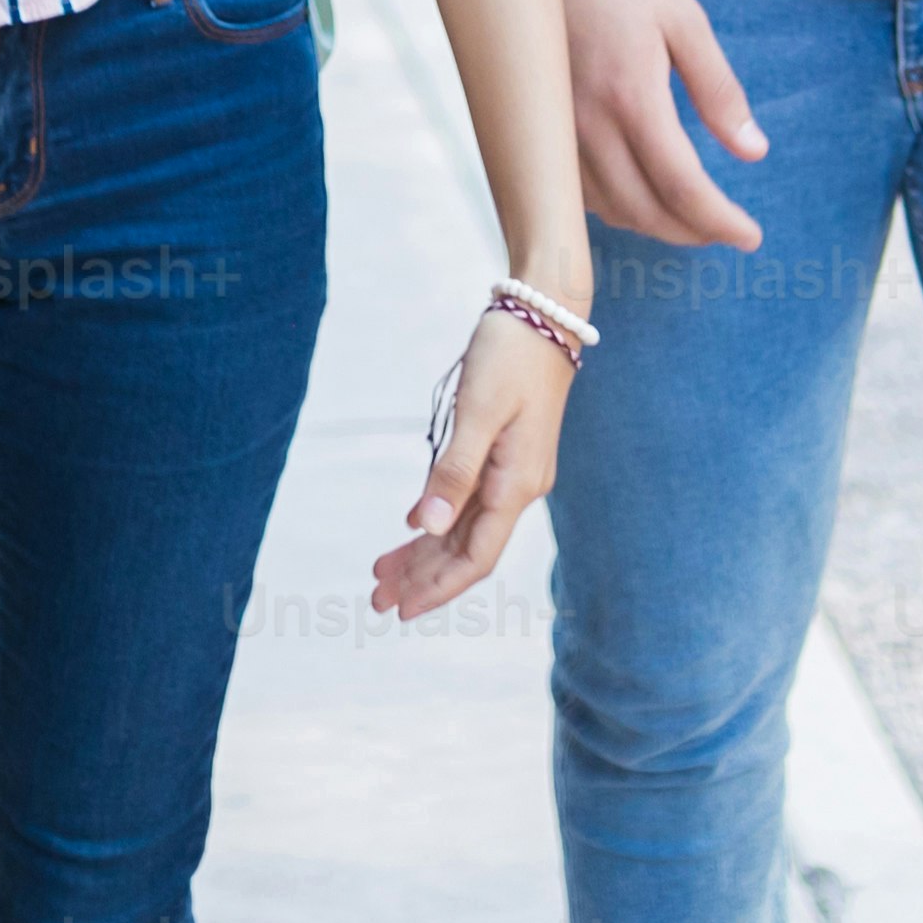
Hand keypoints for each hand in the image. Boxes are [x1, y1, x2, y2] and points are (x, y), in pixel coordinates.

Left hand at [375, 310, 571, 618]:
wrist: (545, 312)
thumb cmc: (511, 355)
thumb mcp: (478, 410)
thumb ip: (454, 471)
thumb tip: (425, 526)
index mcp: (516, 485)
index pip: (475, 557)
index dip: (438, 587)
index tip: (401, 610)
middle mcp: (519, 487)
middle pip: (465, 549)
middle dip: (423, 577)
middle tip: (376, 601)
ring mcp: (513, 472)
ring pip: (463, 527)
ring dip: (425, 552)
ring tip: (383, 573)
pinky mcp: (505, 453)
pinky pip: (466, 501)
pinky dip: (437, 518)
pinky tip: (410, 529)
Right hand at [556, 0, 765, 251]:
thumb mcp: (684, 20)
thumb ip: (718, 90)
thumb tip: (754, 152)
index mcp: (631, 96)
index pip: (682, 187)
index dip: (720, 222)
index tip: (751, 237)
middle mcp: (587, 124)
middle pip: (645, 212)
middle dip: (693, 233)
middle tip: (728, 231)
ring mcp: (556, 130)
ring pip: (609, 209)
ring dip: (655, 224)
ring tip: (692, 216)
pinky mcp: (539, 128)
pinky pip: (577, 193)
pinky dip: (616, 207)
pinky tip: (640, 193)